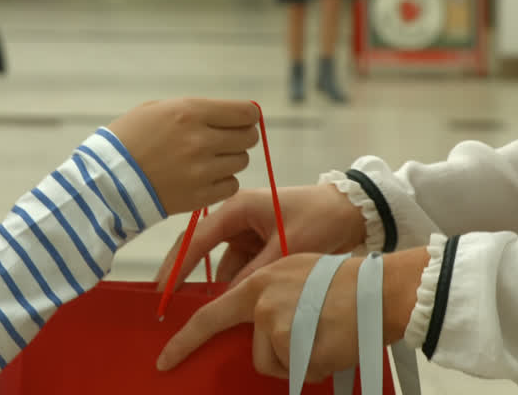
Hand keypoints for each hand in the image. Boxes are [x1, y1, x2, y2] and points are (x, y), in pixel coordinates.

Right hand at [107, 99, 259, 214]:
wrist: (105, 180)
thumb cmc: (129, 139)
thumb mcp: (158, 109)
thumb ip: (196, 110)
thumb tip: (229, 116)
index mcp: (190, 112)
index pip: (245, 113)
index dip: (246, 116)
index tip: (240, 120)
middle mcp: (200, 140)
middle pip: (248, 138)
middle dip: (240, 137)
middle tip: (223, 141)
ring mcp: (201, 171)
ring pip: (241, 162)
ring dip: (229, 160)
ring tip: (206, 161)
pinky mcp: (199, 197)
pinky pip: (231, 186)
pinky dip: (222, 182)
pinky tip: (203, 178)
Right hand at [154, 184, 366, 288]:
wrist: (354, 213)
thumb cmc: (320, 218)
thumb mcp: (287, 247)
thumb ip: (255, 271)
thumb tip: (228, 297)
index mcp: (239, 207)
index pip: (198, 237)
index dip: (178, 264)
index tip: (163, 288)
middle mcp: (238, 218)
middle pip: (202, 248)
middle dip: (184, 273)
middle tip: (166, 300)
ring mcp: (248, 233)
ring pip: (222, 263)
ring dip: (215, 284)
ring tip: (197, 309)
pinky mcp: (260, 246)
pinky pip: (239, 268)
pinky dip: (235, 285)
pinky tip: (228, 305)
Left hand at [156, 248, 429, 378]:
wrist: (380, 289)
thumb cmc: (345, 282)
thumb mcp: (296, 273)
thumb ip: (270, 294)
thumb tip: (257, 323)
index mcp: (259, 282)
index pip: (211, 315)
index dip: (186, 340)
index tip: (166, 359)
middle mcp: (261, 302)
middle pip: (254, 350)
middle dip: (268, 355)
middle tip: (242, 352)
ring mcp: (276, 325)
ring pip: (276, 363)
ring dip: (298, 360)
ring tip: (325, 334)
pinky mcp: (294, 346)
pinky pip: (298, 372)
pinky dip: (315, 366)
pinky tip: (333, 343)